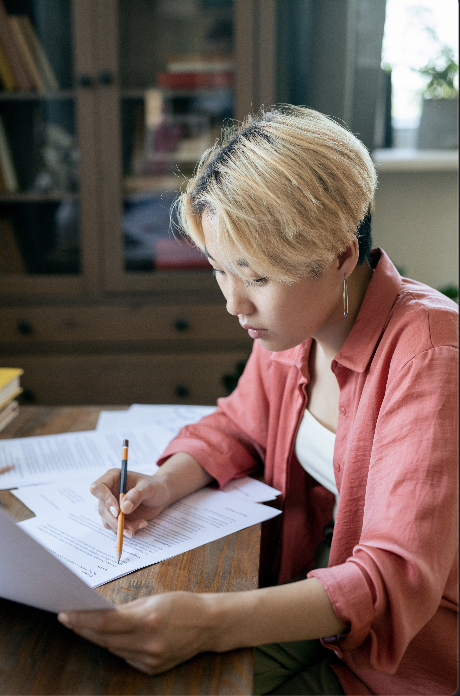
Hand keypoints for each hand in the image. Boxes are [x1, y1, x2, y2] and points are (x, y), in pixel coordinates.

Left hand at [58, 592, 215, 673]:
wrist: (209, 624)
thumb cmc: (182, 605)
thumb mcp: (154, 599)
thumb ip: (126, 609)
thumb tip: (100, 614)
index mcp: (148, 620)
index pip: (104, 623)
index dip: (82, 619)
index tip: (65, 614)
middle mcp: (148, 643)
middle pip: (105, 638)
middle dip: (85, 628)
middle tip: (68, 618)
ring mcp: (150, 659)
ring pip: (113, 649)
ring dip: (98, 638)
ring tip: (85, 626)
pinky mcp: (152, 669)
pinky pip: (126, 657)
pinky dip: (117, 646)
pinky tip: (111, 637)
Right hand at [90, 469, 170, 535]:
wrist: (160, 496)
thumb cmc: (155, 486)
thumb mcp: (149, 488)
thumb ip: (137, 495)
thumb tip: (123, 508)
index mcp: (113, 478)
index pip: (98, 488)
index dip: (105, 499)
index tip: (117, 510)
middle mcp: (108, 492)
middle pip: (102, 509)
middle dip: (115, 521)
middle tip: (129, 528)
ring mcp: (111, 506)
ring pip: (108, 521)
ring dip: (123, 527)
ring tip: (142, 523)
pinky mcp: (116, 517)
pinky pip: (116, 528)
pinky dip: (128, 529)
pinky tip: (142, 523)